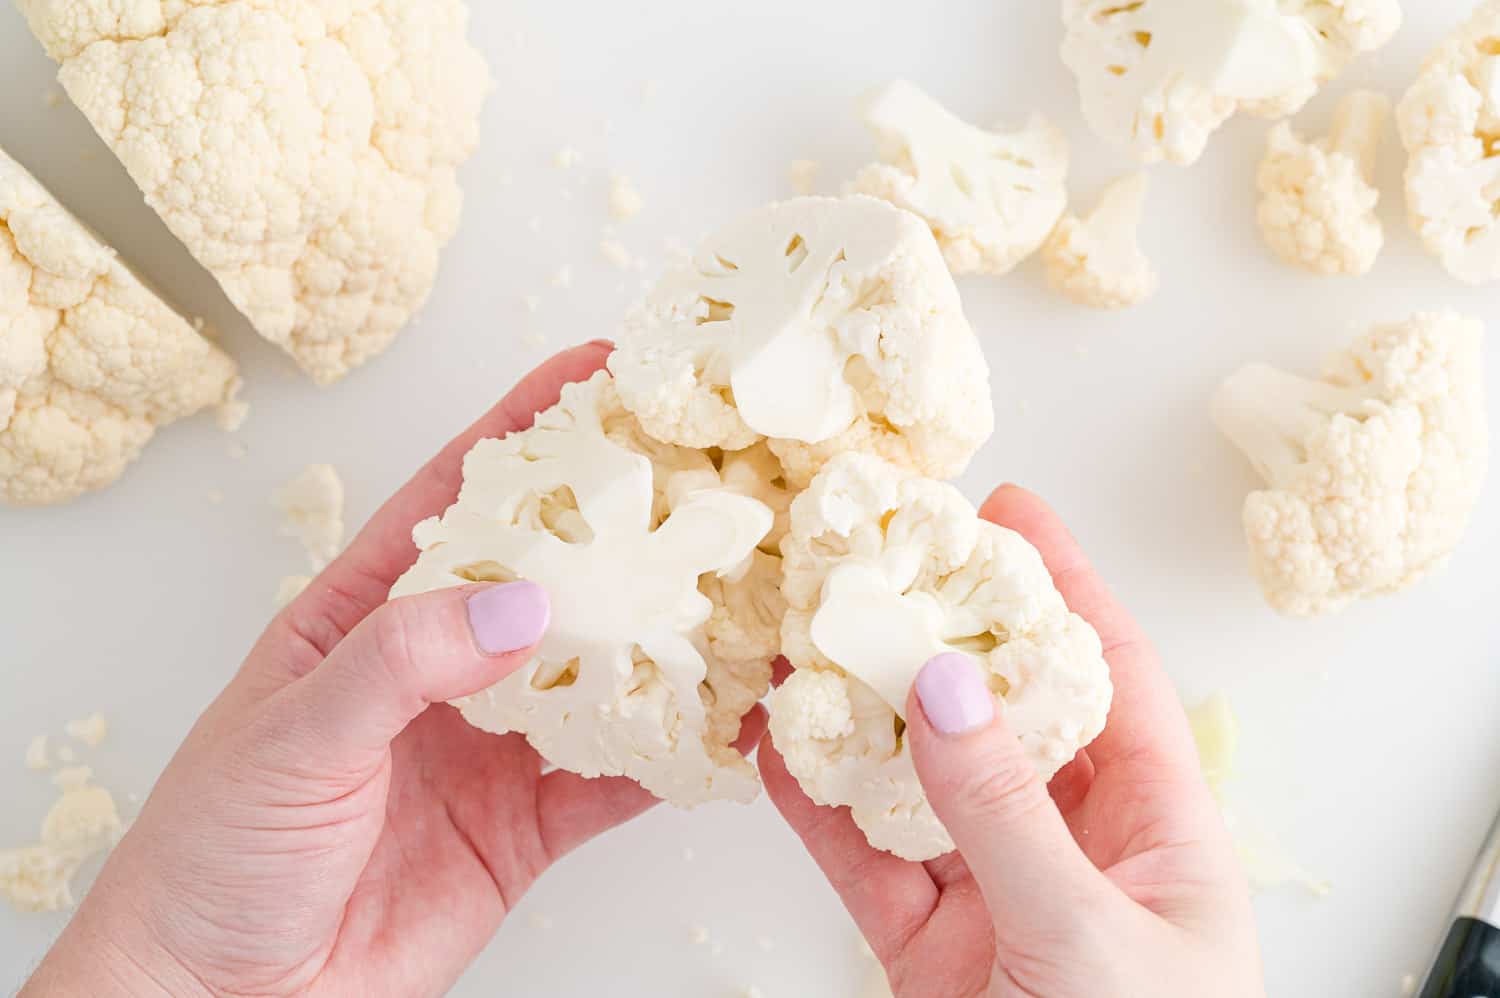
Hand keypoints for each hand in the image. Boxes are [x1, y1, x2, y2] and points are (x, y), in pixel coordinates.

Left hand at [25, 343, 766, 997]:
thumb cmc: (217, 852)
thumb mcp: (292, 734)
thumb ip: (402, 663)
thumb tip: (518, 607)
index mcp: (371, 614)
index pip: (461, 498)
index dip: (528, 427)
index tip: (601, 371)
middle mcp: (445, 665)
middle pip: (554, 572)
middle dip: (627, 522)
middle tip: (709, 475)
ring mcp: (493, 742)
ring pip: (601, 671)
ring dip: (669, 637)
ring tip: (745, 591)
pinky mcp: (528, 822)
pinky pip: (617, 778)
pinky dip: (673, 754)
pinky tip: (724, 728)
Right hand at [761, 486, 1264, 997]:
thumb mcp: (1091, 935)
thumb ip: (1007, 813)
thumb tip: (943, 690)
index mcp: (1155, 827)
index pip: (1109, 674)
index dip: (1062, 585)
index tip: (1008, 512)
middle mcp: (1071, 843)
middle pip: (997, 710)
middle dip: (939, 633)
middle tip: (882, 557)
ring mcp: (990, 890)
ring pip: (914, 777)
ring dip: (860, 711)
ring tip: (808, 634)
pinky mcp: (921, 944)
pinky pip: (860, 857)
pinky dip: (814, 804)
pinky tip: (776, 746)